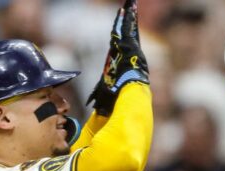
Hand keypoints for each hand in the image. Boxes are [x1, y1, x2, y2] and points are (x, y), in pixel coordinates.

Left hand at [87, 0, 148, 116]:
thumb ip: (98, 97)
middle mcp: (130, 56)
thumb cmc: (118, 100)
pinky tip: (128, 7)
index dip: (120, 36)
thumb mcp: (104, 96)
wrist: (129, 99)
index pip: (120, 46)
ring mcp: (133, 51)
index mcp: (123, 65)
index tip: (119, 27)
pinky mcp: (132, 47)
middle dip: (128, 22)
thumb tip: (90, 106)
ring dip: (129, 16)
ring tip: (130, 3)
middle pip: (127, 35)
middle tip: (129, 9)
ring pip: (128, 30)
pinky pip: (129, 29)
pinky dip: (129, 18)